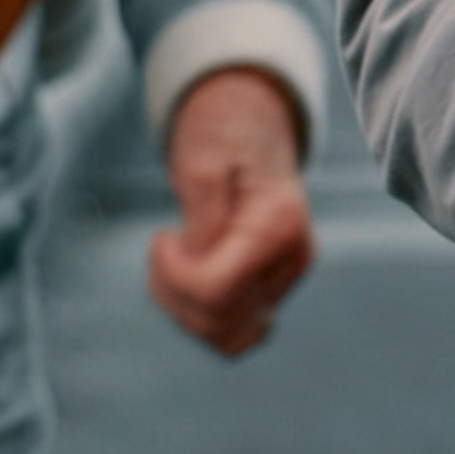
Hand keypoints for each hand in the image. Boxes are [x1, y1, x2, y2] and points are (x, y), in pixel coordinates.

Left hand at [146, 67, 313, 354]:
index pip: (216, 290)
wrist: (249, 119)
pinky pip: (237, 334)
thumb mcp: (201, 159)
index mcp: (281, 224)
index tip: (161, 237)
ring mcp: (287, 277)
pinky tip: (189, 282)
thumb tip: (200, 265)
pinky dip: (203, 319)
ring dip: (183, 307)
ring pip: (224, 334)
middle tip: (164, 244)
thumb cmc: (222, 132)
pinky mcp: (274, 287)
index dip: (172, 275)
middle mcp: (293, 258)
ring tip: (174, 261)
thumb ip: (202, 216)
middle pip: (217, 317)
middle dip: (172, 290)